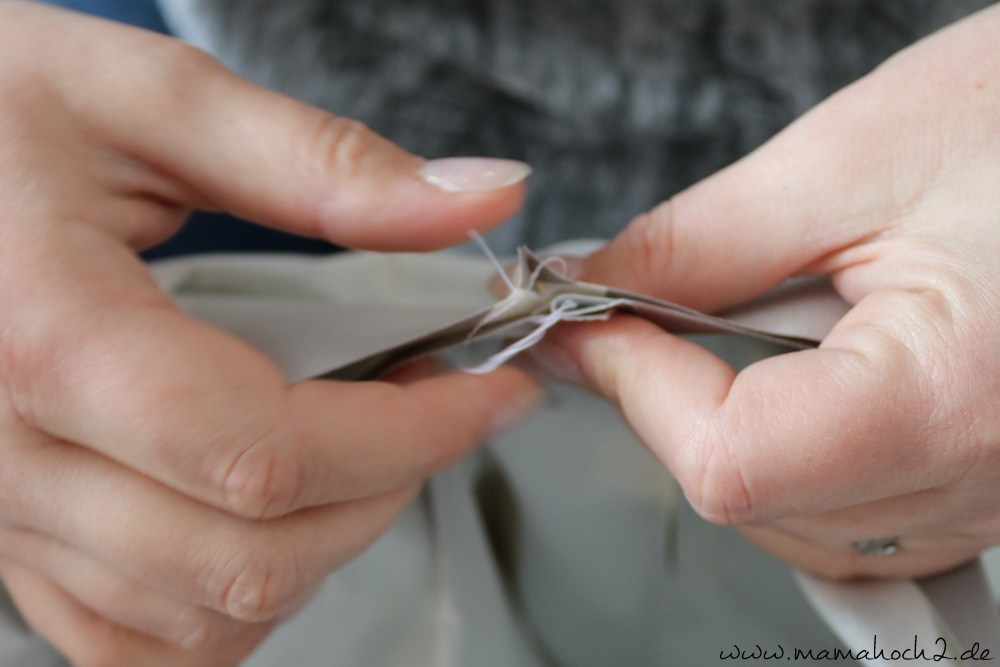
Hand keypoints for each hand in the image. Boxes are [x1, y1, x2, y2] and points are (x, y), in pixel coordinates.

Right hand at [0, 3, 537, 664]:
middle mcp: (11, 455)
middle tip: (433, 409)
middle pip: (250, 555)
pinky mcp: (5, 535)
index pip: (270, 453)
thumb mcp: (147, 99)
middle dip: (386, 489)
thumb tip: (478, 198)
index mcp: (51, 338)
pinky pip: (132, 642)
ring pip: (203, 616)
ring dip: (323, 546)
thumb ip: (320, 161)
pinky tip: (268, 526)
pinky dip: (231, 609)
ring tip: (364, 449)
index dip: (412, 436)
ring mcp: (2, 511)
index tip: (486, 394)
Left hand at [541, 4, 999, 579]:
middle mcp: (976, 480)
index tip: (590, 320)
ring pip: (786, 516)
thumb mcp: (849, 161)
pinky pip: (846, 511)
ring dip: (724, 424)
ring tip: (758, 317)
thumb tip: (594, 292)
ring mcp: (983, 497)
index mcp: (945, 401)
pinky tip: (800, 366)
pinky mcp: (979, 486)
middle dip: (668, 400)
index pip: (727, 459)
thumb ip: (698, 243)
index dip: (634, 384)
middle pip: (747, 493)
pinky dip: (788, 448)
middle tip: (648, 312)